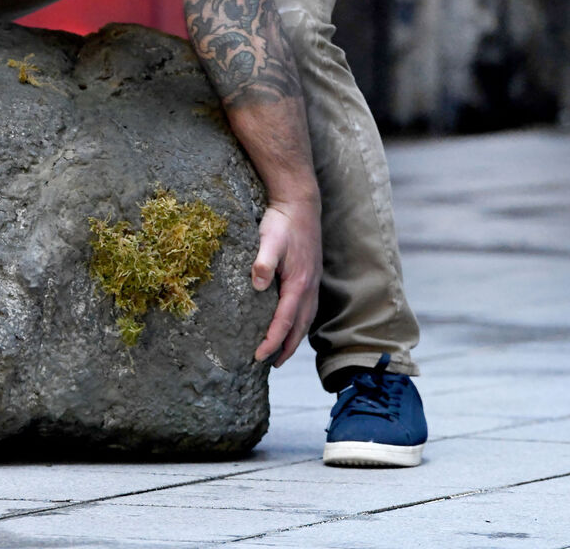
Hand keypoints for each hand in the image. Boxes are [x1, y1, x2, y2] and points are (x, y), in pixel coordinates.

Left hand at [251, 198, 320, 366]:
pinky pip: (307, 308)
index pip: (284, 321)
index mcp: (298, 283)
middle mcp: (309, 287)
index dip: (272, 341)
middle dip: (285, 348)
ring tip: (281, 352)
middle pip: (299, 327)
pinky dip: (300, 323)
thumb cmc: (282, 222)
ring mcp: (313, 283)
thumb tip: (257, 284)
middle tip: (270, 364)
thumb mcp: (268, 239)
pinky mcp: (311, 276)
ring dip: (294, 338)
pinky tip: (292, 324)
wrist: (300, 204)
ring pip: (305, 320)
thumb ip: (263, 261)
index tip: (258, 356)